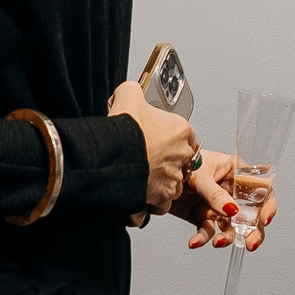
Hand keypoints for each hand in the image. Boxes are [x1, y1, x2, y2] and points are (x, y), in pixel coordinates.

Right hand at [107, 78, 218, 216]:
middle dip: (165, 162)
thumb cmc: (123, 130)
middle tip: (145, 160)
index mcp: (180, 130)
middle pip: (180, 160)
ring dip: (159, 183)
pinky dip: (150, 202)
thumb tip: (130, 91)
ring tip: (141, 178)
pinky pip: (160, 203)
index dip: (169, 139)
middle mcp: (182, 155)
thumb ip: (134, 91)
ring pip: (172, 183)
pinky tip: (138, 194)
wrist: (111, 155)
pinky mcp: (162, 197)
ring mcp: (173, 178)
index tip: (157, 141)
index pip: (184, 136)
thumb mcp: (128, 95)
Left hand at [170, 151, 276, 249]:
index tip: (264, 219)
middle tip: (252, 243)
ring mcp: (217, 206)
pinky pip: (206, 232)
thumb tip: (232, 210)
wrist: (157, 170)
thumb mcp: (201, 175)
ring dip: (228, 238)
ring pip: (231, 227)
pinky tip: (195, 242)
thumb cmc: (182, 161)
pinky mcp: (202, 217)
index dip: (267, 205)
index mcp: (237, 173)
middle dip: (253, 231)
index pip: (261, 190)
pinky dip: (201, 239)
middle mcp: (230, 191)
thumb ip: (216, 194)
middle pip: (251, 214)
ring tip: (218, 242)